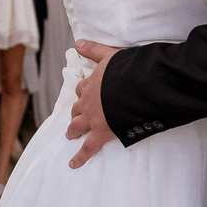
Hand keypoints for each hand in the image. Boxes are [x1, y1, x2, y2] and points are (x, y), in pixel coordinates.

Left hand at [66, 42, 124, 167]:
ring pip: (77, 126)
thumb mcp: (111, 54)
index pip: (82, 88)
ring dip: (73, 131)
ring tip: (70, 135)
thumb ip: (94, 49)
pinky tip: (73, 164)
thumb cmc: (128, 69)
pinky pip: (88, 148)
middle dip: (76, 112)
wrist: (137, 87)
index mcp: (92, 84)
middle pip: (78, 108)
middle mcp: (88, 102)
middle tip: (76, 118)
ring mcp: (93, 119)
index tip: (85, 94)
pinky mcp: (101, 133)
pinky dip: (80, 157)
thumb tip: (77, 42)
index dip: (83, 92)